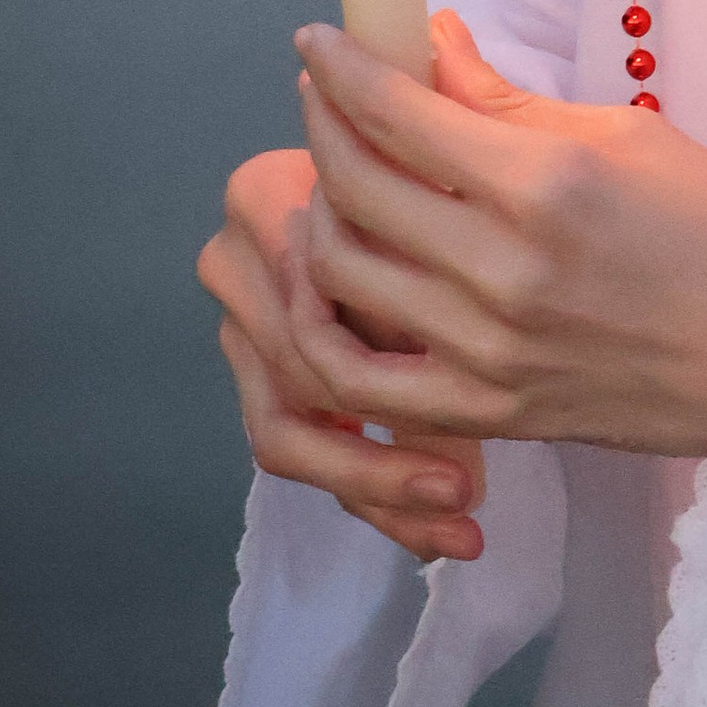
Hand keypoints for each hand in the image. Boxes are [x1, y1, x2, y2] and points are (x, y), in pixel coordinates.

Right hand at [197, 143, 488, 562]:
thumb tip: (439, 386)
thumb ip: (421, 286)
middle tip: (467, 493)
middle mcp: (234, 262)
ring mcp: (240, 324)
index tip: (471, 409)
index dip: (388, 370)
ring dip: (377, 487)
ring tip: (458, 518)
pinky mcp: (261, 374)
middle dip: (387, 450)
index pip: (309, 310)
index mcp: (264, 200)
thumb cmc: (451, 184)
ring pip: (288, 433)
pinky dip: (372, 490)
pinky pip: (303, 448)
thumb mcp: (443, 219)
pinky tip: (441, 532)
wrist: (431, 174)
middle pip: (298, 381)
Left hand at [282, 12, 706, 462]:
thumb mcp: (626, 136)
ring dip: (317, 214)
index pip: (398, 114)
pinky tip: (332, 284)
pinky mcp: (489, 412)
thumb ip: (507, 101)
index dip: (341, 67)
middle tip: (322, 92)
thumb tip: (429, 46)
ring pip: (343, 274)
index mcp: (546, 183)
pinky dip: (325, 327)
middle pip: (355, 187)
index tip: (318, 39)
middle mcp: (504, 269)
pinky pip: (361, 381)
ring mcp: (488, 351)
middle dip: (322, 122)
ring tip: (333, 179)